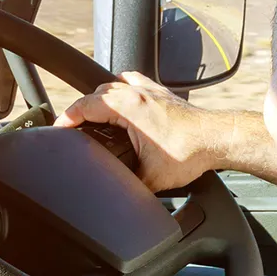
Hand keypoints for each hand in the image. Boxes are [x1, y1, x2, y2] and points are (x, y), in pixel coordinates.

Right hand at [55, 72, 230, 191]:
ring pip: (113, 84)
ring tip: (92, 115)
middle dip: (81, 109)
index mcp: (128, 107)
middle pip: (96, 93)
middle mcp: (137, 92)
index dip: (67, 117)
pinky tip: (121, 101)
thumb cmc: (190, 151)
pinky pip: (132, 82)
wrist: (217, 139)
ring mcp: (149, 90)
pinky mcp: (161, 93)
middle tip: (72, 126)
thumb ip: (127, 183)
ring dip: (99, 98)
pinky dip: (121, 89)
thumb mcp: (150, 177)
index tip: (59, 128)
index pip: (85, 105)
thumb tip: (115, 193)